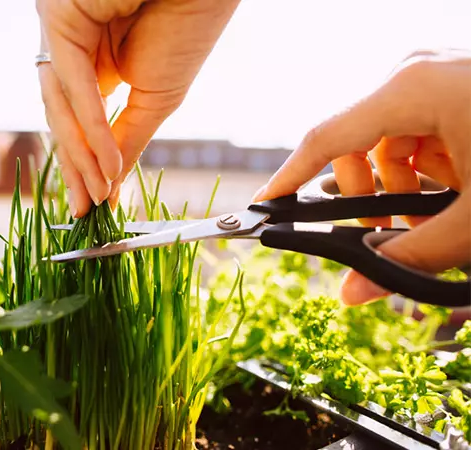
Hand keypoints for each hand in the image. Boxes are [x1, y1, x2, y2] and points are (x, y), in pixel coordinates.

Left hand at [36, 0, 239, 216]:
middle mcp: (71, 48)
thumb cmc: (189, 26)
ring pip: (61, 105)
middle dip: (76, 168)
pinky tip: (106, 164)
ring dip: (82, 155)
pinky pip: (73, 83)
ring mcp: (61, 32)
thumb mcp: (157, 98)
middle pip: (63, 118)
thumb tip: (111, 183)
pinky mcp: (59, 17)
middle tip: (85, 210)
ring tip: (98, 193)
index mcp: (93, 63)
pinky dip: (91, 127)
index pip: (78, 122)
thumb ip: (128, 139)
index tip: (94, 204)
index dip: (85, 164)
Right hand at [252, 49, 470, 305]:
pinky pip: (417, 131)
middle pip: (356, 144)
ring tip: (441, 212)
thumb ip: (409, 257)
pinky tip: (460, 185)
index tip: (264, 208)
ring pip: (387, 141)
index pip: (324, 139)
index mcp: (412, 89)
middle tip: (393, 234)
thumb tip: (354, 292)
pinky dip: (428, 167)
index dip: (288, 179)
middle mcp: (417, 73)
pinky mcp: (457, 85)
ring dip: (403, 186)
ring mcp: (439, 75)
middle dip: (370, 197)